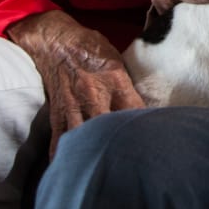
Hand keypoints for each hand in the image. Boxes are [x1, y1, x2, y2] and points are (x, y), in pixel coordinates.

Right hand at [7, 10, 143, 156]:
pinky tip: (70, 167)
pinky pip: (61, 139)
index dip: (144, 127)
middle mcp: (94, 93)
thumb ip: (128, 85)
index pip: (135, 110)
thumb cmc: (90, 49)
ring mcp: (74, 104)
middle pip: (110, 128)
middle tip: (131, 158)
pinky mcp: (58, 112)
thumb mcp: (117, 60)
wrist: (56, 41)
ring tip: (104, 167)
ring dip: (93, 152)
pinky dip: (64, 155)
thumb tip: (143, 107)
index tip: (151, 138)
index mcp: (115, 78)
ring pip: (85, 137)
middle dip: (120, 144)